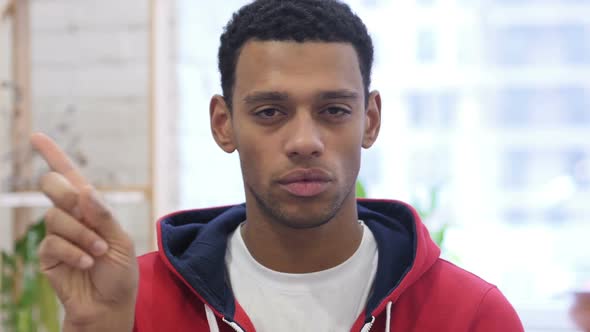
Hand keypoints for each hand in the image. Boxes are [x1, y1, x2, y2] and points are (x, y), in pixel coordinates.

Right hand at [31, 133, 137, 331]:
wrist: (110, 304)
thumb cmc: (119, 271)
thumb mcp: (121, 240)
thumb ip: (103, 215)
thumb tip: (84, 190)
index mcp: (91, 207)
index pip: (70, 176)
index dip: (53, 155)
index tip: (37, 136)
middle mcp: (72, 216)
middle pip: (54, 186)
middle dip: (67, 196)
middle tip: (84, 213)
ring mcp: (58, 234)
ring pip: (55, 216)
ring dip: (82, 235)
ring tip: (98, 252)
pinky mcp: (48, 255)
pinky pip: (52, 241)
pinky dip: (74, 252)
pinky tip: (86, 262)